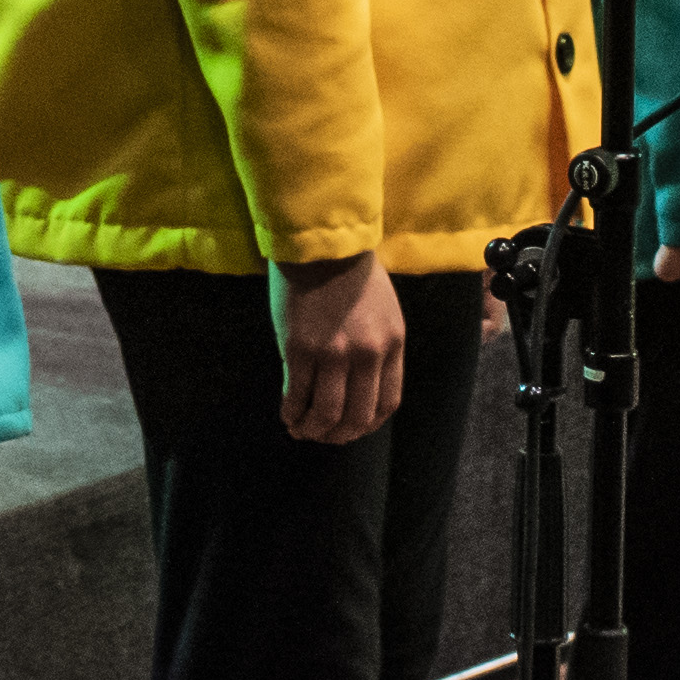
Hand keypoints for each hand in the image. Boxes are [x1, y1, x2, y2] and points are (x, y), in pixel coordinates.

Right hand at [274, 252, 408, 444]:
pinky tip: (287, 414)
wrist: (319, 243)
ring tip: (301, 430)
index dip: (368, 424)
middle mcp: (367, 354)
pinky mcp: (300, 349)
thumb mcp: (382, 310)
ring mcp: (334, 353)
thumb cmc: (349, 271)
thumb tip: (357, 386)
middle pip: (357, 416)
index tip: (353, 428)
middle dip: (339, 435)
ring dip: (313, 429)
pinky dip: (291, 411)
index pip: (387, 402)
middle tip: (323, 436)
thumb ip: (375, 347)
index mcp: (392, 343)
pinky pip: (297, 394)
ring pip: (327, 413)